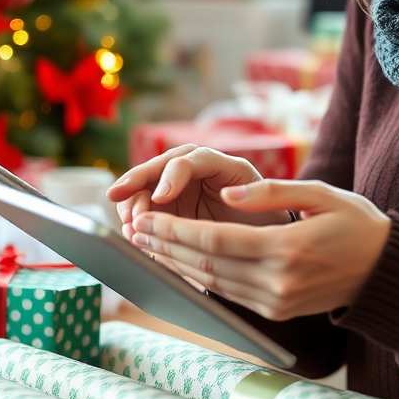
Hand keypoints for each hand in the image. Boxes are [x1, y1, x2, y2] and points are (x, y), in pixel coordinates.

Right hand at [107, 145, 291, 242]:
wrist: (265, 237)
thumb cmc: (268, 218)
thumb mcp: (265, 204)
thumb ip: (249, 196)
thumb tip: (225, 196)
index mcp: (221, 163)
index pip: (188, 160)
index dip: (171, 177)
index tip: (161, 199)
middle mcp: (195, 169)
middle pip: (156, 167)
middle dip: (136, 186)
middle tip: (131, 215)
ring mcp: (179, 187)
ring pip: (144, 187)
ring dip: (132, 206)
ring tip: (131, 229)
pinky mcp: (169, 208)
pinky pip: (144, 209)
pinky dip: (135, 222)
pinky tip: (133, 236)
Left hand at [128, 179, 391, 319]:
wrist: (385, 272)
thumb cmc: (357, 224)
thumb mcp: (322, 194)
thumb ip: (271, 192)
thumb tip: (226, 191)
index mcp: (286, 249)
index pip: (214, 241)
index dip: (175, 231)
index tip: (147, 217)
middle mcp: (277, 281)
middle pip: (206, 264)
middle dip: (166, 246)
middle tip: (134, 229)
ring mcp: (276, 301)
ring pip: (212, 282)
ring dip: (176, 265)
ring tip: (148, 246)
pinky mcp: (276, 311)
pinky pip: (228, 294)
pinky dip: (199, 279)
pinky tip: (181, 264)